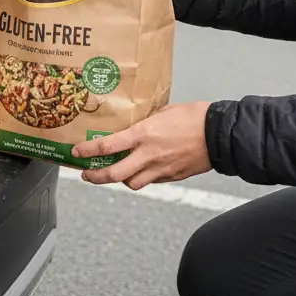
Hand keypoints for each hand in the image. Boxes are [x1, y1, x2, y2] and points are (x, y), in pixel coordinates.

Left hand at [71, 102, 212, 189]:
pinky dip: (142, 178)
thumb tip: (133, 126)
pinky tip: (140, 170)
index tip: (77, 152)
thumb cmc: (193, 117)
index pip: (107, 146)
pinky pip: (151, 182)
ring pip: (132, 183)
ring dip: (120, 179)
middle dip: (96, 177)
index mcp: (143, 135)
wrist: (219, 135)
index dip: (88, 152)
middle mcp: (148, 155)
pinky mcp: (172, 177)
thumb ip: (144, 122)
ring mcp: (160, 169)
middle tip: (86, 174)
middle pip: (114, 174)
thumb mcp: (162, 112)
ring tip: (113, 172)